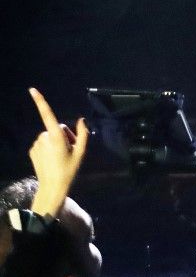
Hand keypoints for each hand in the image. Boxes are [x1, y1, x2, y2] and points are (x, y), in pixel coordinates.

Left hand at [26, 88, 88, 216]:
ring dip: (56, 142)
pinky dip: (48, 148)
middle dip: (64, 135)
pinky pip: (43, 143)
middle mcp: (43, 137)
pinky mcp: (32, 150)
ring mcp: (36, 144)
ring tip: (61, 156)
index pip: (48, 114)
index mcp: (56, 136)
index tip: (32, 89)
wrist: (52, 187)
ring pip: (49, 136)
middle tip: (70, 150)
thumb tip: (81, 120)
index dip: (40, 101)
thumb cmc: (69, 170)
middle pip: (57, 128)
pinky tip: (52, 159)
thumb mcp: (81, 153)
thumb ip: (83, 134)